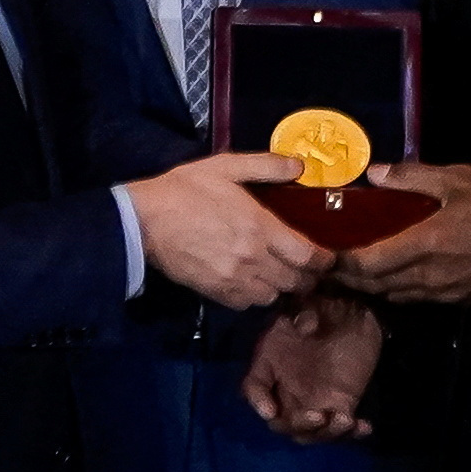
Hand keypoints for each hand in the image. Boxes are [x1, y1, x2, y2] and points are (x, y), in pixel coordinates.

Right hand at [129, 150, 329, 308]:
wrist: (144, 221)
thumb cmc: (186, 189)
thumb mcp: (226, 167)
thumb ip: (266, 166)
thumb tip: (299, 167)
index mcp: (260, 226)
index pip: (307, 255)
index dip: (323, 259)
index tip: (326, 256)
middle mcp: (253, 258)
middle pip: (296, 281)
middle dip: (307, 276)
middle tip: (306, 266)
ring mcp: (234, 279)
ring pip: (274, 295)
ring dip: (282, 287)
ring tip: (280, 274)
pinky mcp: (216, 292)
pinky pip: (248, 305)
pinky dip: (257, 297)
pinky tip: (254, 282)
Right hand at [243, 293, 383, 443]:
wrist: (358, 313)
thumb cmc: (328, 308)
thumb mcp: (312, 304)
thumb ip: (305, 314)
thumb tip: (306, 326)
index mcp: (272, 363)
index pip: (255, 387)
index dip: (258, 401)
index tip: (270, 410)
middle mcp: (287, 388)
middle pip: (282, 421)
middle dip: (297, 425)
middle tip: (318, 415)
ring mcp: (313, 401)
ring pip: (310, 432)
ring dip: (325, 433)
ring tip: (345, 420)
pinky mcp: (340, 406)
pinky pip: (339, 429)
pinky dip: (351, 433)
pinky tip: (364, 426)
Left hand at [331, 163, 470, 304]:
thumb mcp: (458, 180)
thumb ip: (413, 177)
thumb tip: (373, 173)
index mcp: (420, 246)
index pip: (365, 263)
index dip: (338, 262)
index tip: (321, 252)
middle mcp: (423, 277)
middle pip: (373, 286)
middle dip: (348, 277)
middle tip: (330, 263)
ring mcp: (440, 293)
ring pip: (393, 295)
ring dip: (372, 286)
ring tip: (357, 270)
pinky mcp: (456, 300)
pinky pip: (415, 299)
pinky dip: (397, 290)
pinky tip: (397, 275)